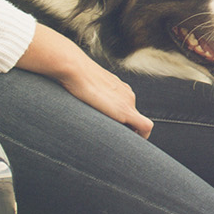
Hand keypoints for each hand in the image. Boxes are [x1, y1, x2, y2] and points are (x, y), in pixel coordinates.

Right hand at [16, 24, 153, 135]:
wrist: (74, 68)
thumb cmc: (70, 74)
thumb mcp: (80, 84)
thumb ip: (83, 93)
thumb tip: (67, 96)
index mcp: (118, 88)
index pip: (126, 108)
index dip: (121, 122)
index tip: (110, 131)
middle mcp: (127, 94)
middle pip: (133, 118)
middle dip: (126, 131)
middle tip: (112, 143)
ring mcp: (128, 101)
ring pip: (138, 124)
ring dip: (130, 135)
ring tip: (115, 145)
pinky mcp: (126, 110)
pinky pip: (145, 127)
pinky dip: (142, 137)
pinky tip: (128, 146)